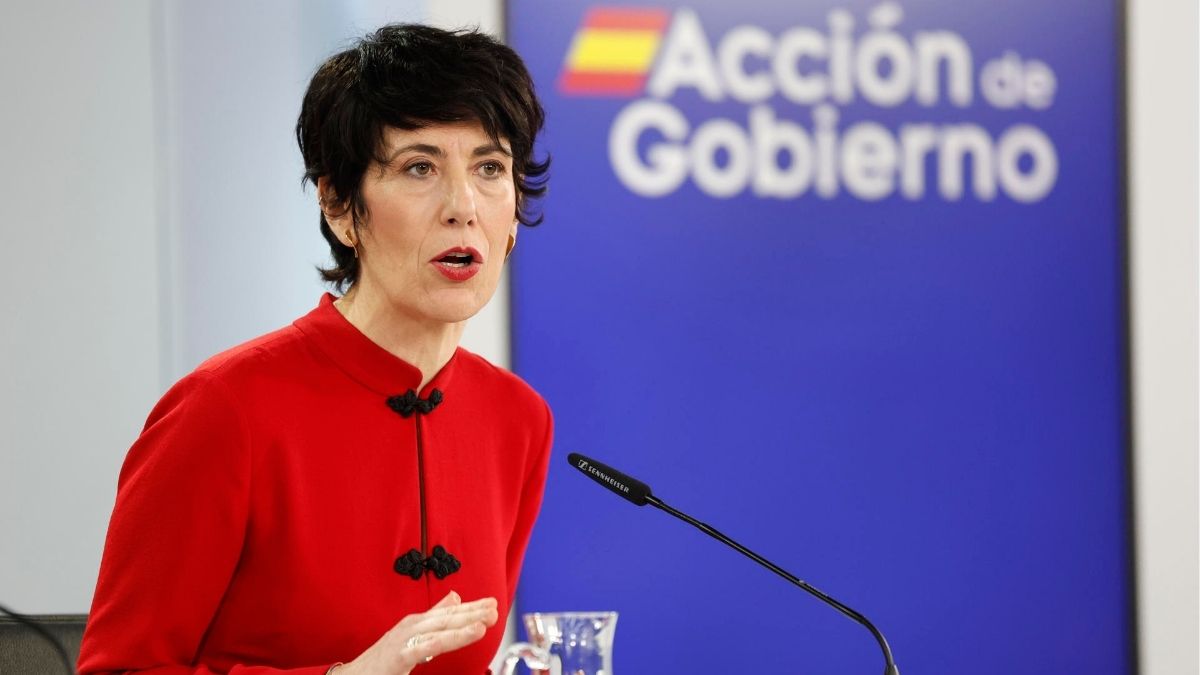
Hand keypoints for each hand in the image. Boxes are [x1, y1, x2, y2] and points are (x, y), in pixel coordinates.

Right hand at [335, 591, 498, 673]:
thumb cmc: (381, 661)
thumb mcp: (411, 637)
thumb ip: (434, 618)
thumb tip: (454, 598)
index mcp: (415, 624)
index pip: (448, 613)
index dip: (471, 607)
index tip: (492, 603)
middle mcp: (410, 627)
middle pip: (447, 618)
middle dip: (472, 612)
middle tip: (495, 607)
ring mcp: (404, 639)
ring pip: (440, 629)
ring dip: (464, 623)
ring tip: (486, 621)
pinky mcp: (399, 655)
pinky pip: (427, 646)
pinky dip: (449, 639)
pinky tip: (468, 634)